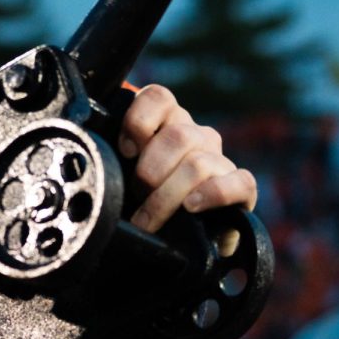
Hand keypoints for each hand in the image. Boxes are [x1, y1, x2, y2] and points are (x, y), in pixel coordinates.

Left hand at [118, 84, 257, 231]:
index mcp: (168, 122)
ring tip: (150, 219)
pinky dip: (213, 194)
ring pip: (199, 164)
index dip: (138, 121)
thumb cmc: (140, 203)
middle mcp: (197, 136)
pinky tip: (191, 207)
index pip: (159, 97)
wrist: (174, 241)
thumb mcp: (122, 175)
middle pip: (178, 136)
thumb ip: (116, 155)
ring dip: (168, 196)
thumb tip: (97, 153)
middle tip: (137, 196)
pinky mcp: (241, 188)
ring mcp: (221, 161)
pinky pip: (239, 182)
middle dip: (150, 172)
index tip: (125, 151)